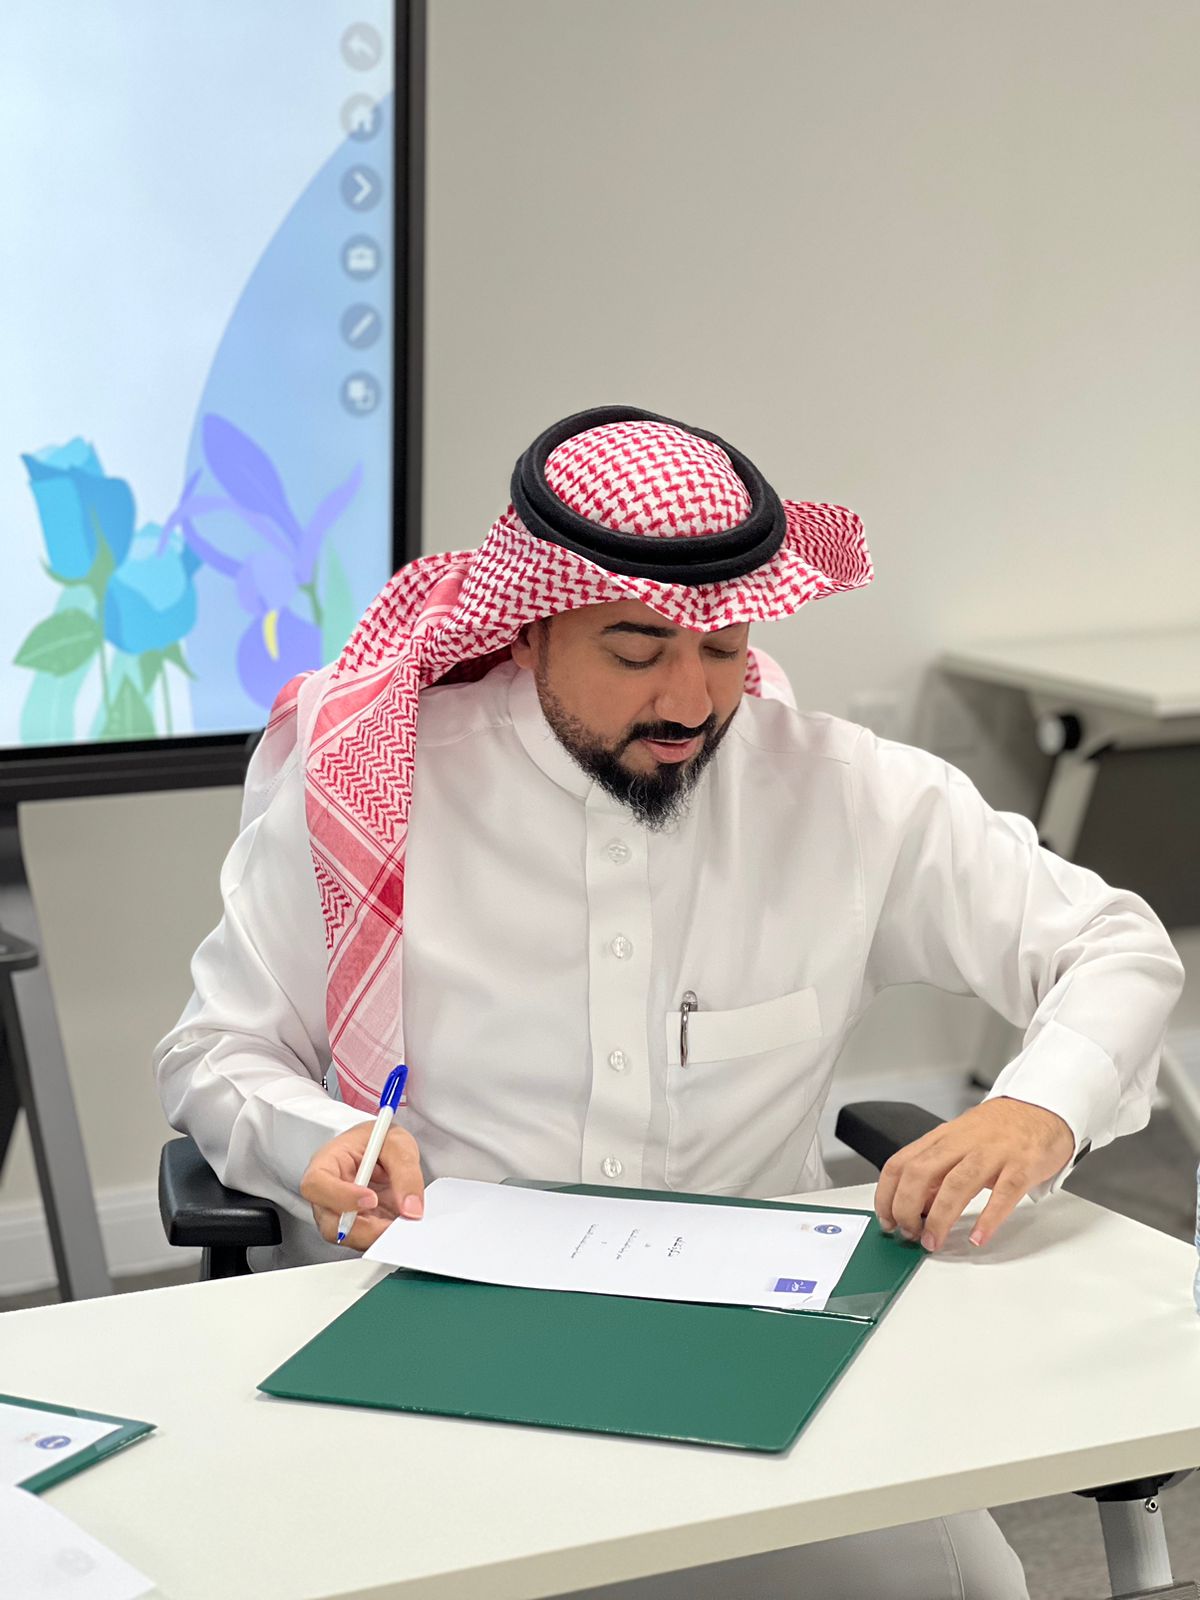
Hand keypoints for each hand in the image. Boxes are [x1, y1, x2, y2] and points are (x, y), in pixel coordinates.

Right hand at [300, 1122, 424, 1248]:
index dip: (341, 1196)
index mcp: (327, 1162)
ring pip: (349, 1237)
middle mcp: (327, 1193)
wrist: (385, 1149)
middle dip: (363, 1229)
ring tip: (400, 1224)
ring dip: (376, 1235)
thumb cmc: (379, 1140)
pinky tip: (398, 1226)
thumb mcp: (397, 1144)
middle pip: (330, 1223)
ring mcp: (339, 1213)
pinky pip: (365, 1240)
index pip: (318, 1184)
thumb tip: (410, 1207)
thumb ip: (405, 1173)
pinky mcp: (356, 1227)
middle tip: (392, 1225)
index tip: (371, 1199)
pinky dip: (383, 1237)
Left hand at [874, 1097, 1074, 1251]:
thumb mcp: (959, 1143)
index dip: (886, 1194)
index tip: (886, 1219)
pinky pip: (1003, 1194)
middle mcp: (963, 1142)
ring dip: (940, 1217)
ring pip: (956, 1183)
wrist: (1042, 1108)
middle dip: (906, 1208)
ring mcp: (993, 1153)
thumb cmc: (999, 1129)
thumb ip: (937, 1171)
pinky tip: (978, 1237)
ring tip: (933, 1241)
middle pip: (921, 1173)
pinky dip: (988, 1219)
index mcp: (943, 1137)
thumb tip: (915, 1206)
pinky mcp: (1022, 1165)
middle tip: (910, 1234)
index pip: (900, 1163)